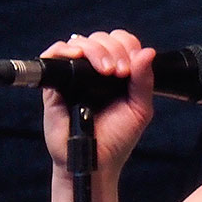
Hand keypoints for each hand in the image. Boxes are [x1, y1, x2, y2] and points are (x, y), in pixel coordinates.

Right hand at [40, 30, 154, 175]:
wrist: (96, 162)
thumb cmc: (116, 139)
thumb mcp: (139, 109)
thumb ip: (144, 81)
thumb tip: (147, 52)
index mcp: (115, 72)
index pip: (120, 42)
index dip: (126, 47)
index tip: (131, 68)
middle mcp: (93, 70)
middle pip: (101, 39)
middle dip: (113, 50)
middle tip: (120, 72)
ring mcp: (74, 75)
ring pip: (80, 42)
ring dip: (95, 50)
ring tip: (106, 71)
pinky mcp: (55, 84)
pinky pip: (54, 55)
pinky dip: (64, 51)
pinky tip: (77, 57)